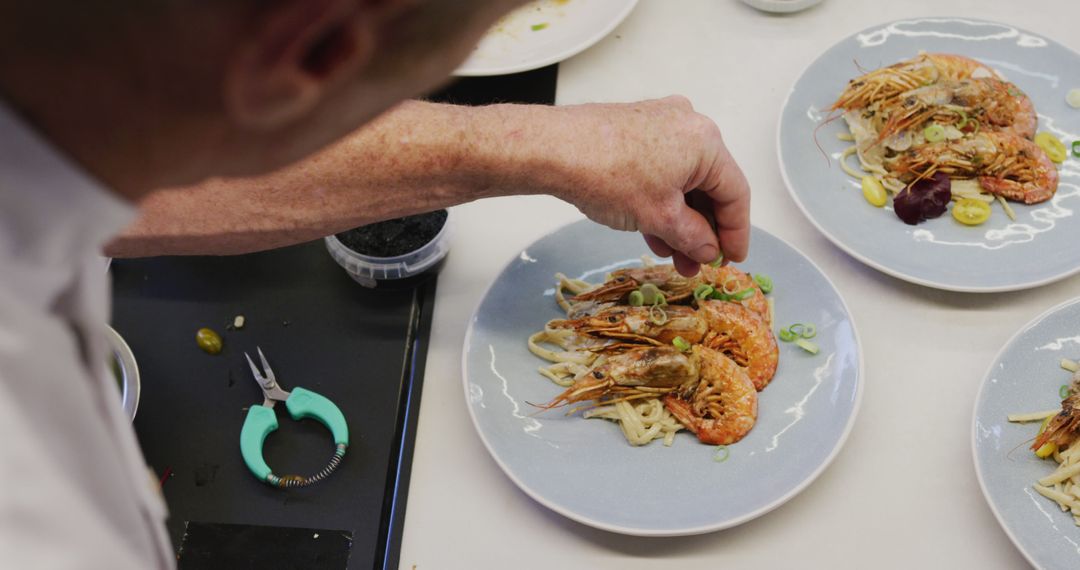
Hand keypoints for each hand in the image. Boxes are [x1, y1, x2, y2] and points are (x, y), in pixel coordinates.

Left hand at [544, 96, 749, 275]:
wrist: (553, 150)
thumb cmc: (607, 175)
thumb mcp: (660, 218)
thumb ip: (693, 237)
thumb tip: (709, 249)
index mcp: (706, 141)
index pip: (736, 193)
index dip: (736, 232)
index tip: (732, 259)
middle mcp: (688, 126)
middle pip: (709, 187)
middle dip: (704, 231)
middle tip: (699, 264)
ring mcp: (660, 126)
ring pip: (683, 183)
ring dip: (681, 223)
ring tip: (674, 257)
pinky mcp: (636, 132)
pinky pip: (661, 173)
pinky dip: (662, 203)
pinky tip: (654, 234)